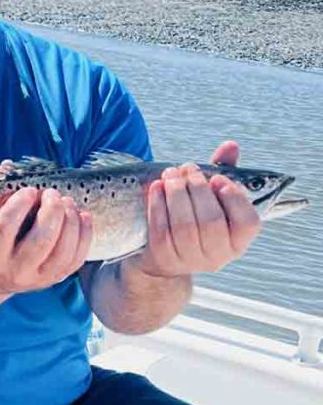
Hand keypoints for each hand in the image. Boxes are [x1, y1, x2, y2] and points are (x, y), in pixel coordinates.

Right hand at [0, 186, 92, 295]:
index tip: (29, 190)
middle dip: (51, 212)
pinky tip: (82, 215)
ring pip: (62, 251)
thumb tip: (8, 166)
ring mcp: (38, 279)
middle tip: (52, 193)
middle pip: (40, 241)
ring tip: (68, 201)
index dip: (17, 206)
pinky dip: (84, 235)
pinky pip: (77, 259)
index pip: (3, 229)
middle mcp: (14, 272)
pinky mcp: (56, 279)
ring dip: (70, 221)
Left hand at [133, 140, 260, 277]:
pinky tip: (157, 186)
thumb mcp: (213, 199)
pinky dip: (158, 204)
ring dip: (176, 193)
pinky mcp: (164, 256)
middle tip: (187, 168)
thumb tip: (230, 146)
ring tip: (171, 174)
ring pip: (184, 224)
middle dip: (197, 188)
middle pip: (211, 220)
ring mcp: (190, 259)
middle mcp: (218, 255)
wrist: (166, 257)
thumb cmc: (195, 219)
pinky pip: (161, 228)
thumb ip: (224, 172)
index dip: (234, 198)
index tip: (217, 178)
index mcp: (238, 242)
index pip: (247, 222)